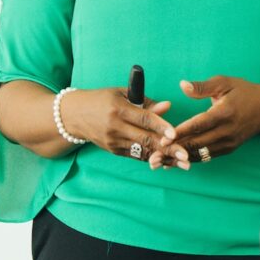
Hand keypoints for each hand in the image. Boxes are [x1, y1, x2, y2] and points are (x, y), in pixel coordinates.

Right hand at [56, 88, 184, 168]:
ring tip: (182, 164)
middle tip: (186, 155)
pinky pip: (136, 156)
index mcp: (118, 108)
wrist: (73, 115)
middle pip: (145, 139)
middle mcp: (115, 127)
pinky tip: (168, 163)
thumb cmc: (101, 100)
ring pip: (142, 151)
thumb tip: (168, 107)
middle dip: (167, 148)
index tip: (175, 133)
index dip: (160, 125)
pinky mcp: (113, 150)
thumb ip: (145, 102)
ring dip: (164, 158)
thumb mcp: (121, 94)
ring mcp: (113, 141)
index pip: (143, 118)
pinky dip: (152, 159)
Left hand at [164, 78, 259, 167]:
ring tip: (159, 162)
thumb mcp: (225, 82)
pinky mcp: (228, 149)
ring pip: (200, 154)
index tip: (163, 138)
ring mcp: (228, 143)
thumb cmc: (244, 92)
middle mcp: (226, 131)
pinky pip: (206, 156)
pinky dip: (190, 159)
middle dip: (174, 150)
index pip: (199, 125)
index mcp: (224, 113)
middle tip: (153, 155)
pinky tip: (175, 161)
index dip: (180, 132)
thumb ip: (202, 86)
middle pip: (197, 144)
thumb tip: (182, 85)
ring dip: (180, 158)